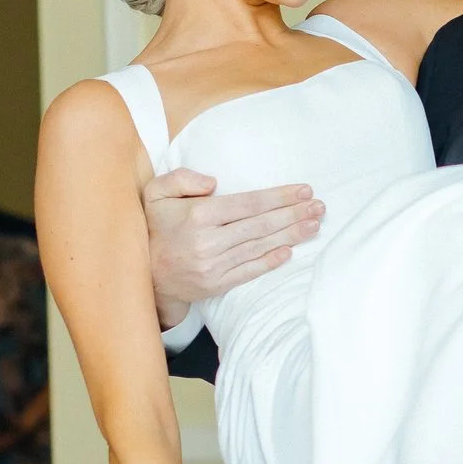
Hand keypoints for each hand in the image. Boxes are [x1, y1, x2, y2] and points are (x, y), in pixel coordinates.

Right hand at [144, 169, 322, 327]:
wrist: (142, 272)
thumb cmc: (155, 226)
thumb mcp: (156, 193)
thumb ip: (182, 178)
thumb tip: (214, 182)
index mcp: (198, 216)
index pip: (249, 203)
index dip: (279, 197)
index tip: (304, 190)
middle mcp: (208, 242)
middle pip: (261, 225)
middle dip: (294, 214)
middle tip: (320, 207)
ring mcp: (213, 266)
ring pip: (259, 247)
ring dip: (291, 236)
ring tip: (314, 225)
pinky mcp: (216, 284)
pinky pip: (249, 271)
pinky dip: (271, 261)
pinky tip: (290, 251)